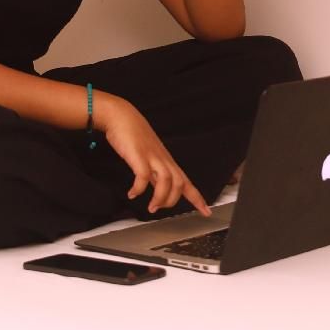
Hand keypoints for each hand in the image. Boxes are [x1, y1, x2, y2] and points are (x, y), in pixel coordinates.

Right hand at [94, 94, 210, 216]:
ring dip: (160, 198)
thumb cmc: (136, 137)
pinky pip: (142, 175)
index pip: (187, 183)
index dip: (198, 198)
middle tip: (160, 209)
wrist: (123, 117)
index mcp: (168, 162)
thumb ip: (155, 175)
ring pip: (166, 180)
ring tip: (151, 207)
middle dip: (172, 200)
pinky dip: (139, 188)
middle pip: (179, 183)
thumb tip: (159, 192)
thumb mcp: (150, 159)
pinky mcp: (138, 155)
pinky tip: (132, 193)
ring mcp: (152, 157)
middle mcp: (163, 160)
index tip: (206, 211)